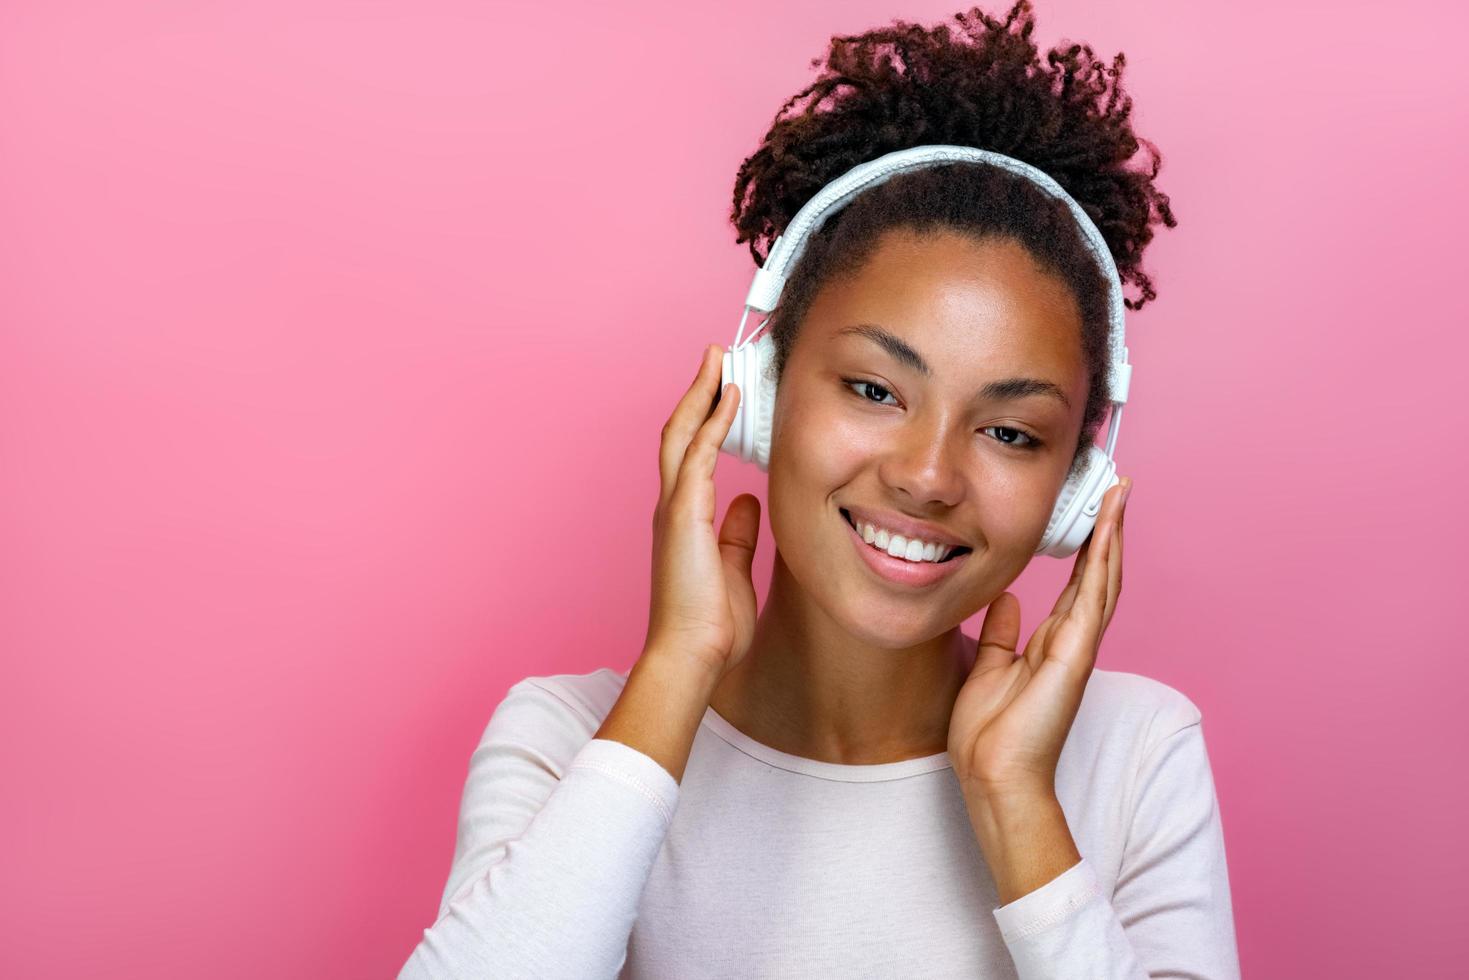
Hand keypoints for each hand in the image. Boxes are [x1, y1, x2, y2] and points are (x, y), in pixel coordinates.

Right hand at [644, 344, 762, 681]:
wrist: (691, 656)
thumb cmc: (709, 625)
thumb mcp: (732, 568)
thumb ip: (737, 533)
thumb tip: (748, 503)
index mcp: (684, 520)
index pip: (691, 455)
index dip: (705, 419)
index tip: (723, 391)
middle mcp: (672, 507)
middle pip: (679, 432)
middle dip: (697, 392)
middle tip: (714, 357)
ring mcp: (674, 508)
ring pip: (682, 433)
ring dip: (701, 393)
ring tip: (718, 359)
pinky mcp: (683, 514)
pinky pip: (696, 454)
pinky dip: (712, 421)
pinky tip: (729, 397)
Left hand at [947, 476, 1132, 795]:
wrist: (995, 776)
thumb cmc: (990, 735)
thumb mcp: (987, 668)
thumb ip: (1000, 633)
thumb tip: (1005, 598)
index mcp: (1051, 643)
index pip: (1076, 584)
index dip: (1086, 547)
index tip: (1091, 511)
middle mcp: (1071, 641)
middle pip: (1097, 574)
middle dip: (1107, 530)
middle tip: (1116, 488)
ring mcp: (1078, 647)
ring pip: (1103, 578)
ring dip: (1112, 535)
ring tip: (1119, 494)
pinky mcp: (1075, 655)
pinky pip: (1093, 598)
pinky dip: (1102, 561)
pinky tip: (1107, 530)